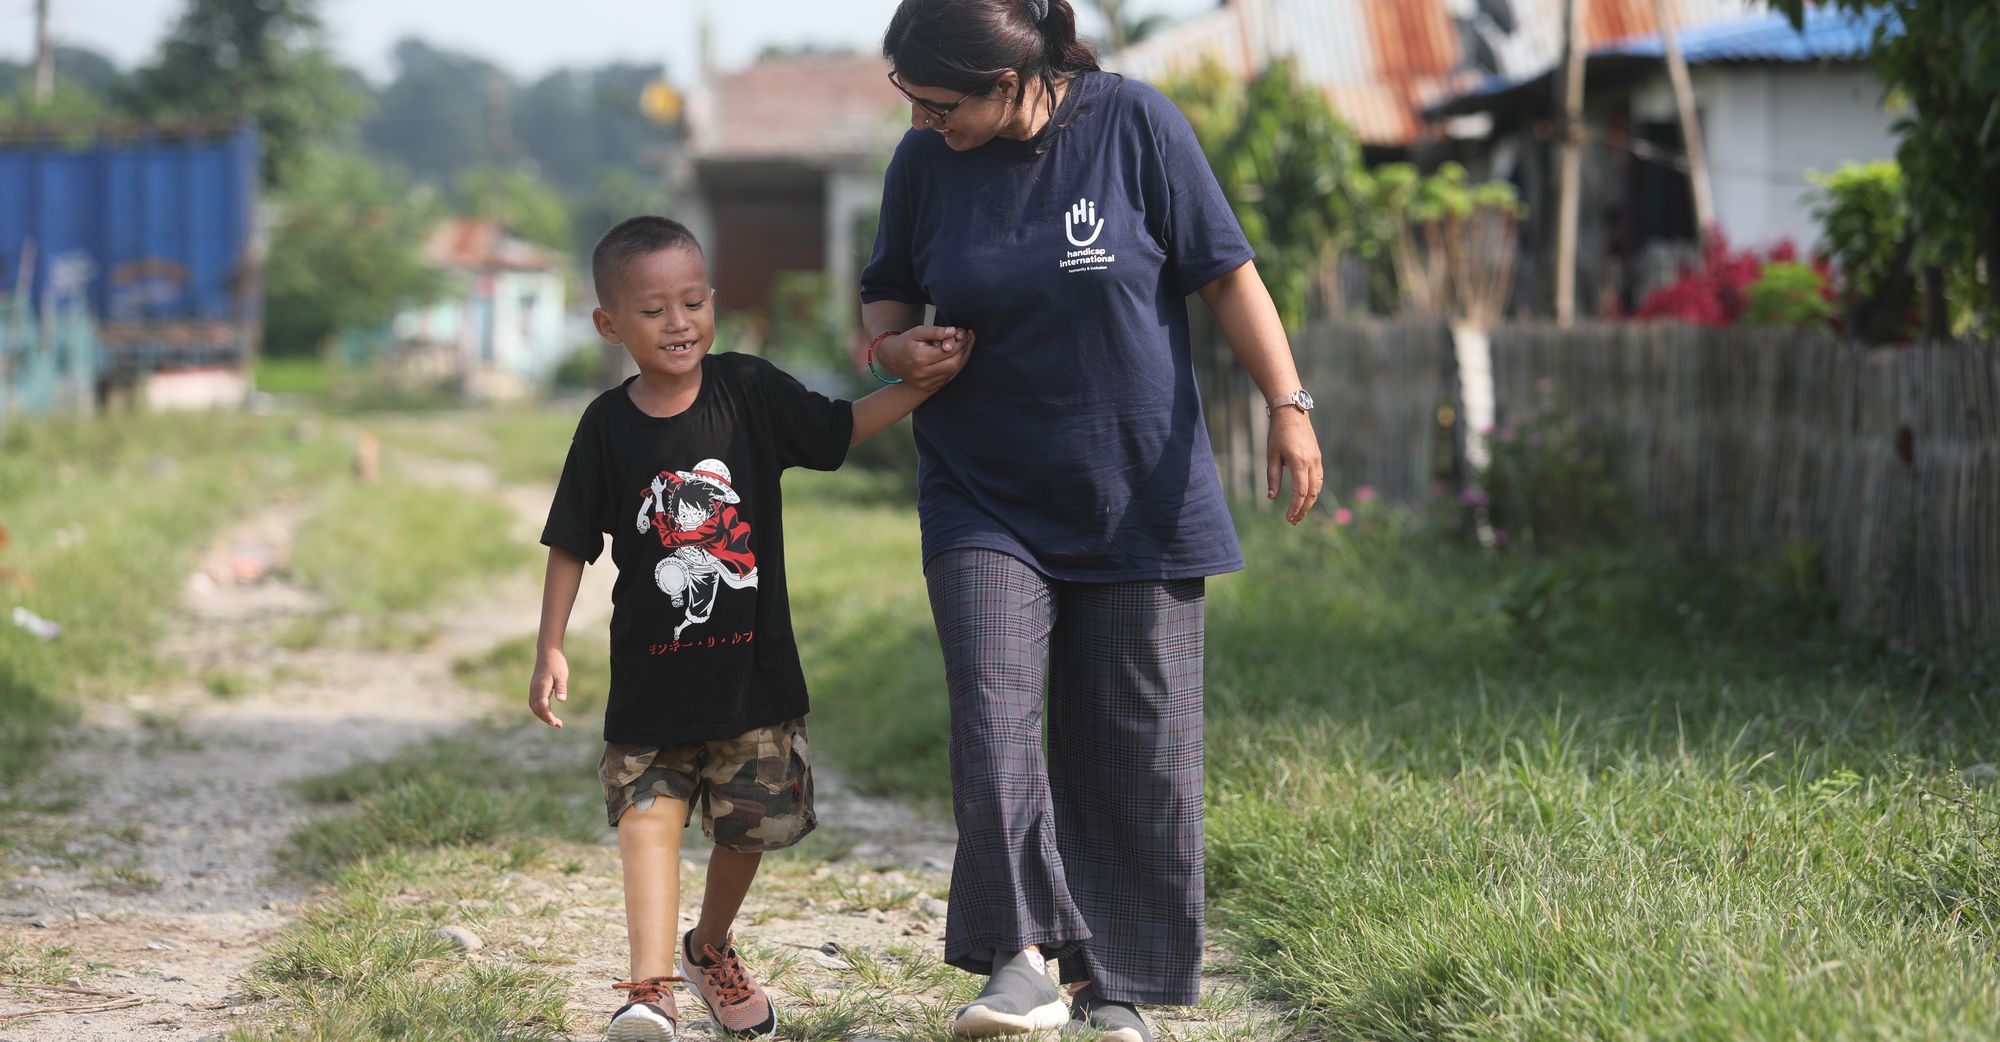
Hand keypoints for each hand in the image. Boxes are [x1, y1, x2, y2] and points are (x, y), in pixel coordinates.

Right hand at [528, 647, 568, 728]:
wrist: (548, 651)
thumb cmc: (557, 663)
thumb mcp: (562, 675)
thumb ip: (561, 688)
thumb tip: (562, 700)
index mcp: (540, 687)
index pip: (542, 707)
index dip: (548, 717)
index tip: (556, 723)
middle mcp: (534, 689)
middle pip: (537, 709)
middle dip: (546, 718)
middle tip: (558, 724)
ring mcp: (533, 688)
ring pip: (534, 706)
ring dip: (543, 715)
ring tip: (555, 721)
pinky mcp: (535, 686)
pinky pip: (535, 702)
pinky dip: (541, 709)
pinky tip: (549, 711)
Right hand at [878, 324, 973, 392]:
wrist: (891, 359)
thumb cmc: (906, 342)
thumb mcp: (918, 332)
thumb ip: (936, 331)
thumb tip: (953, 331)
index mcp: (920, 358)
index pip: (948, 351)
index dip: (958, 342)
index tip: (962, 332)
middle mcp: (923, 374)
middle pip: (953, 364)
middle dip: (963, 350)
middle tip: (966, 339)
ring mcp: (926, 383)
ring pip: (952, 372)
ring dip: (961, 358)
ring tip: (964, 345)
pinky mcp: (929, 387)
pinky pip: (948, 378)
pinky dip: (956, 366)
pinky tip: (958, 355)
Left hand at [1267, 409, 1322, 524]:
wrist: (1292, 413)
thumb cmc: (1278, 433)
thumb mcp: (1271, 455)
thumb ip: (1273, 477)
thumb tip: (1271, 497)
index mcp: (1299, 462)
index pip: (1300, 492)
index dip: (1295, 508)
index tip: (1288, 518)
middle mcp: (1312, 462)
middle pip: (1312, 494)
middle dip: (1303, 510)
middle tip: (1293, 521)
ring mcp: (1317, 460)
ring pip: (1318, 487)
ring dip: (1310, 502)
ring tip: (1300, 513)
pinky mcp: (1318, 457)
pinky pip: (1319, 479)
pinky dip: (1314, 491)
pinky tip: (1306, 498)